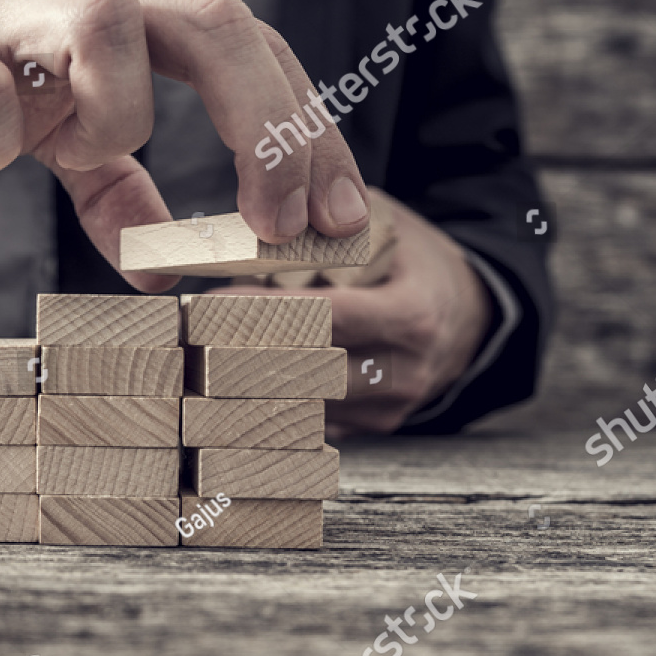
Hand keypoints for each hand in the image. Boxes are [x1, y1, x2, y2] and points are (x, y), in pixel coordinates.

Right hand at [0, 0, 368, 291]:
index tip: (338, 221)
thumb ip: (108, 182)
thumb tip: (162, 262)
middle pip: (211, 23)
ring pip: (103, 25)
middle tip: (275, 228)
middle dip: (266, 129)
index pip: (250, 49)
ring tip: (60, 150)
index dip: (306, 134)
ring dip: (112, 118)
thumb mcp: (48, 115)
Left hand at [212, 192, 493, 436]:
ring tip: (200, 354)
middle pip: (306, 371)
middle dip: (243, 353)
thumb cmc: (412, 262)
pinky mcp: (372, 430)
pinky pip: (311, 419)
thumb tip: (256, 226)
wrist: (467, 316)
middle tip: (188, 335)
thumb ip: (331, 228)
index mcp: (411, 316)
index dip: (263, 313)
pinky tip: (234, 379)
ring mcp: (388, 409)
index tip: (209, 304)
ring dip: (248, 382)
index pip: (325, 319)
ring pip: (302, 405)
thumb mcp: (387, 227)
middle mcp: (403, 372)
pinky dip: (272, 399)